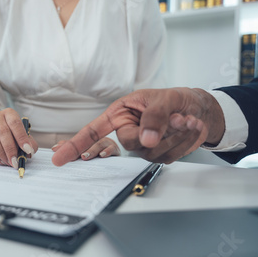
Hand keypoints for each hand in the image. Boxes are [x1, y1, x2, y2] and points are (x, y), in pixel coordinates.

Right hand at [0, 108, 36, 167]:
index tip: (27, 149)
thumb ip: (29, 143)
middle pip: (2, 131)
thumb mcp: (24, 136)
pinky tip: (2, 160)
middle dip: (10, 149)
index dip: (21, 137)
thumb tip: (29, 152)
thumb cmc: (13, 134)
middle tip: (16, 161)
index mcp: (9, 113)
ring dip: (1, 153)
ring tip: (9, 162)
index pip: (15, 122)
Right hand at [52, 88, 224, 165]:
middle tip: (178, 117)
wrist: (198, 109)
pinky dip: (186, 140)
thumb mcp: (162, 99)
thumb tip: (146, 140)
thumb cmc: (174, 99)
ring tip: (188, 118)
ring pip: (153, 152)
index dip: (75, 145)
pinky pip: (170, 156)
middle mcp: (128, 132)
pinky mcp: (160, 156)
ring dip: (177, 135)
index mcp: (119, 115)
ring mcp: (143, 147)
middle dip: (156, 132)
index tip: (59, 157)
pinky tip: (192, 126)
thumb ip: (153, 118)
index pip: (92, 132)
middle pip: (129, 144)